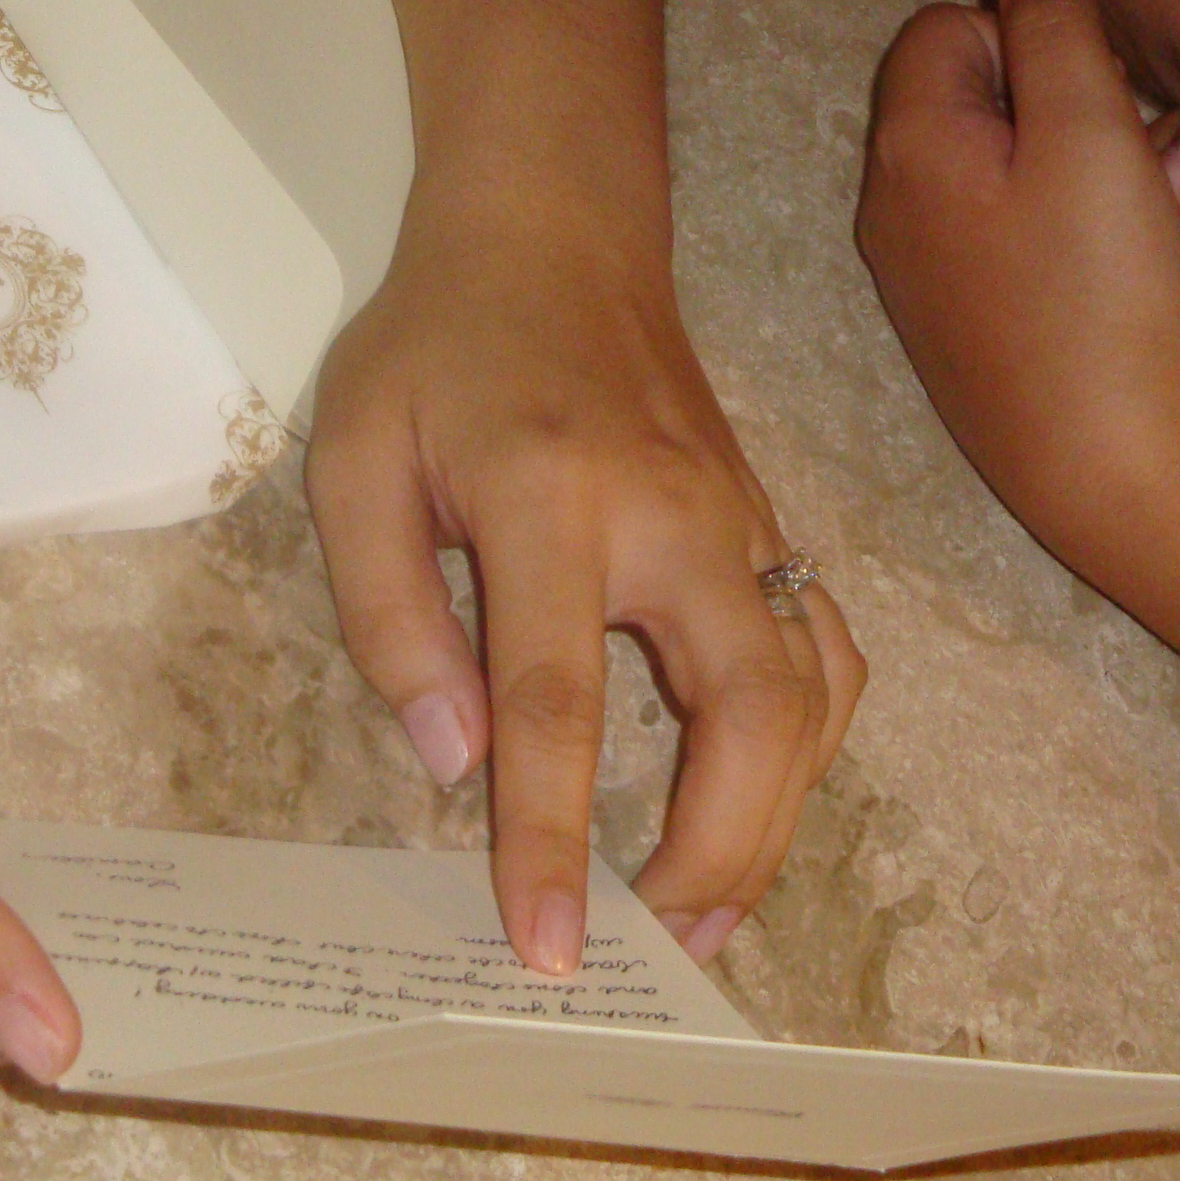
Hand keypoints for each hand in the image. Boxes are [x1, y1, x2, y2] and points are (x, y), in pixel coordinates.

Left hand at [304, 201, 865, 973]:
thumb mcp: (356, 458)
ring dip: (775, 818)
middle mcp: (672, 515)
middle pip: (750, 712)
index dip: (551, 837)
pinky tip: (752, 802)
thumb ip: (387, 611)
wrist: (554, 234)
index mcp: (548, 498)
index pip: (556, 701)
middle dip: (720, 851)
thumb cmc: (438, 350)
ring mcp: (741, 519)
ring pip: (812, 694)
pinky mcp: (768, 525)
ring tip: (703, 907)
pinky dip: (806, 749)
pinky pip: (823, 652)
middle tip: (656, 944)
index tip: (546, 946)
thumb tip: (453, 759)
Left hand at [856, 0, 1179, 563]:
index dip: (1032, 33)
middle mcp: (891, 214)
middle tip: (1128, 151)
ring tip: (1140, 220)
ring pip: (993, 183)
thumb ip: (1057, 26)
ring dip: (1069, 180)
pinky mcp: (961, 342)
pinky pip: (1006, 255)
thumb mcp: (1093, 129)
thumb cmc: (1107, 294)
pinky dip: (1064, 248)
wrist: (1110, 472)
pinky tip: (1120, 281)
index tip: (1099, 85)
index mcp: (909, 147)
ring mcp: (920, 286)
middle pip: (967, 105)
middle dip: (1055, 107)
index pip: (946, 30)